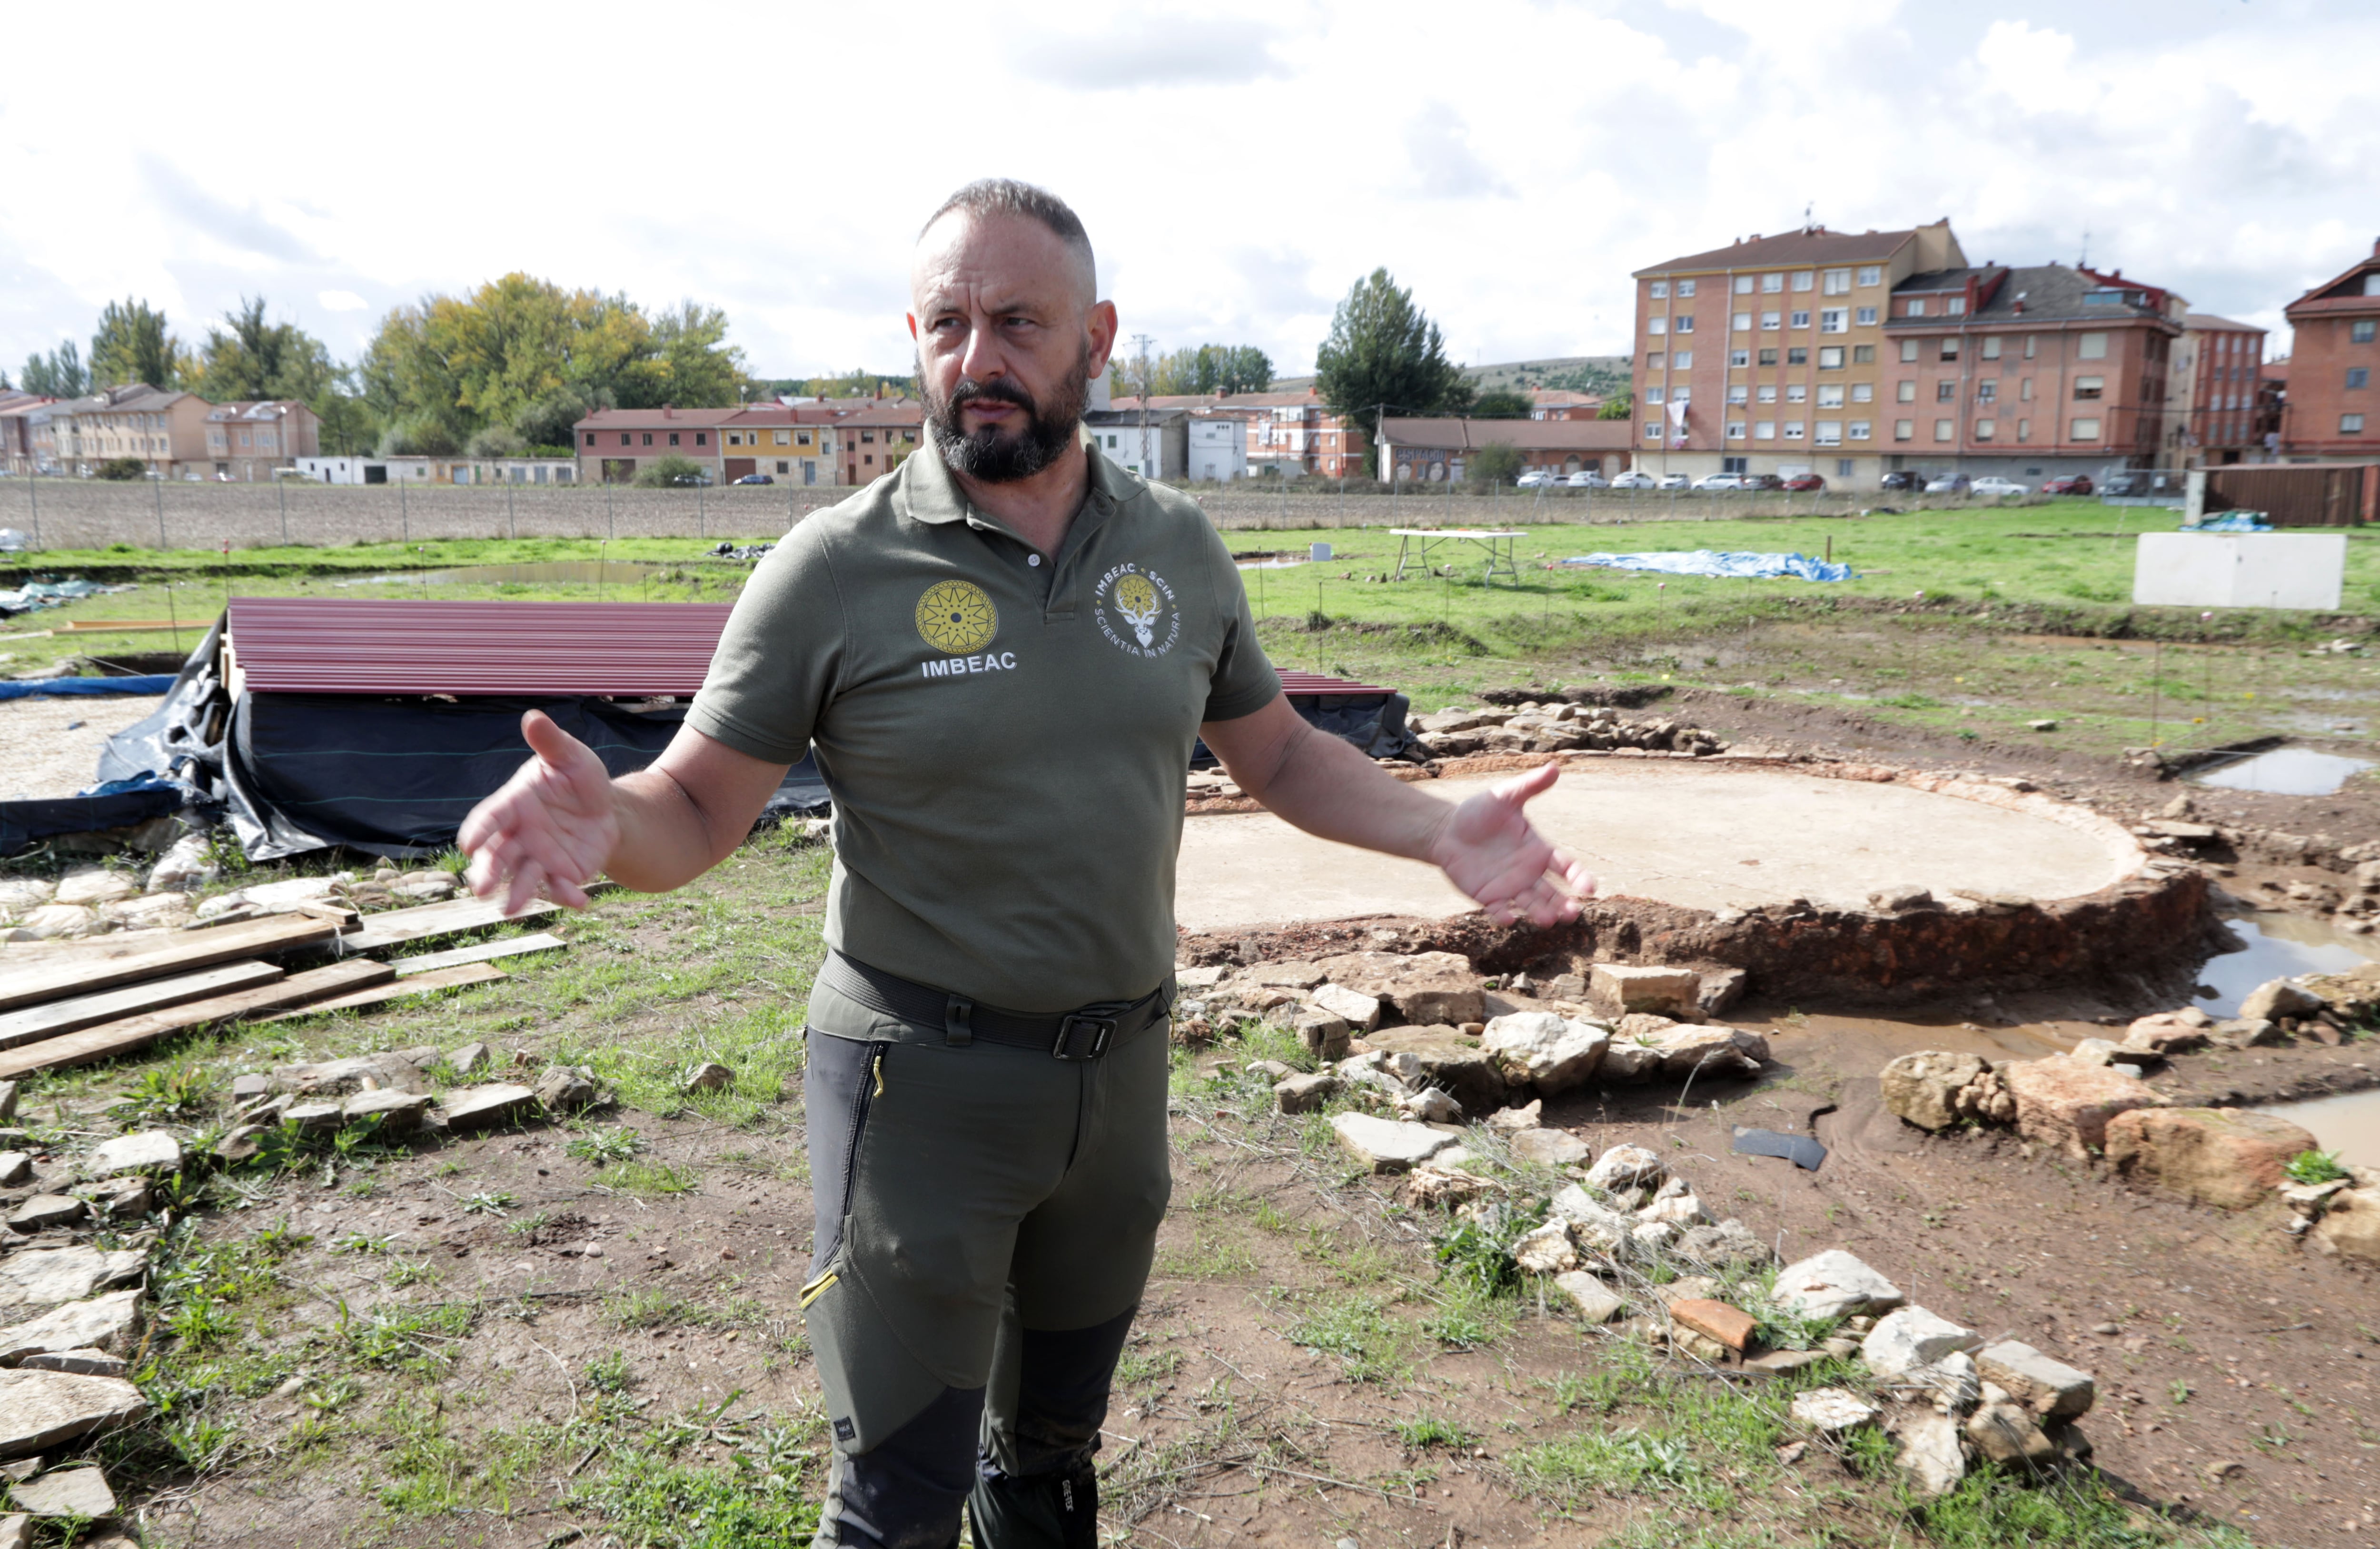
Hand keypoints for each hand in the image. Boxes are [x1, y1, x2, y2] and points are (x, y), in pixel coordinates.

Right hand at [459, 710, 618, 914]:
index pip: (491, 816)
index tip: (468, 843)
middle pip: (497, 855)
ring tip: (509, 909)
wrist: (606, 807)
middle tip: (480, 889)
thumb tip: (533, 717)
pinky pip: (560, 888)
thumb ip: (551, 743)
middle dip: (487, 872)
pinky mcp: (561, 874)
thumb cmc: (578, 779)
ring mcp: (538, 857)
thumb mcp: (570, 757)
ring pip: (521, 878)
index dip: (480, 829)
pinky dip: (567, 896)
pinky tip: (582, 901)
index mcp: (514, 804)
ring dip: (515, 893)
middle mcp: (519, 835)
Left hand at [1424, 761, 1595, 925]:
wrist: (1447, 829)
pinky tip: (1509, 919)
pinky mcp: (1488, 896)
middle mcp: (1528, 872)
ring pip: (1531, 903)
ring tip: (1548, 919)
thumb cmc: (1480, 812)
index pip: (1565, 866)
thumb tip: (1555, 767)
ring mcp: (1509, 887)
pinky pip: (1498, 909)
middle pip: (1552, 892)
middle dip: (1564, 903)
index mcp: (1538, 850)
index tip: (1589, 888)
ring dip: (1540, 912)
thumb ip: (1529, 786)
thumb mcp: (1505, 797)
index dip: (1578, 877)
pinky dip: (1504, 915)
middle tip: (1573, 913)